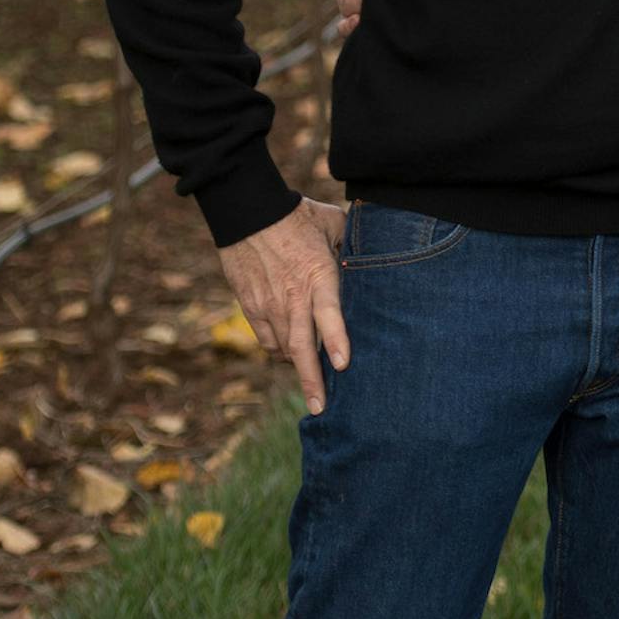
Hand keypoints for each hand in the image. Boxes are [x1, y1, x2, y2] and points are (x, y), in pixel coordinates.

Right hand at [216, 197, 349, 413]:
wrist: (247, 211)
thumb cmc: (297, 215)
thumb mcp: (332, 224)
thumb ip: (351, 247)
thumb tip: (371, 258)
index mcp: (317, 275)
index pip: (328, 313)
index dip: (336, 339)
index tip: (344, 365)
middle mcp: (292, 295)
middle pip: (301, 345)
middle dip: (311, 379)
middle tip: (321, 407)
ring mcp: (268, 303)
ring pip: (284, 347)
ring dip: (298, 368)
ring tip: (313, 388)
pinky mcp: (251, 305)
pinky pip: (266, 338)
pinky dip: (279, 351)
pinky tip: (290, 357)